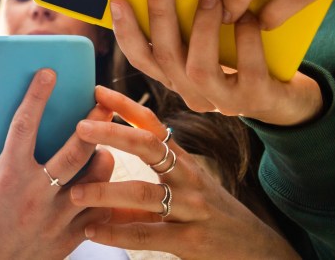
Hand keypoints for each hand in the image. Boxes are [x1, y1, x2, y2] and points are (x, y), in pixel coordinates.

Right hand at [0, 69, 114, 259]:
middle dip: (92, 121)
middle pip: (74, 149)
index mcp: (9, 174)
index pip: (24, 124)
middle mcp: (37, 192)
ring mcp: (59, 215)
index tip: (48, 72)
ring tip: (101, 144)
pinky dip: (104, 190)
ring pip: (96, 176)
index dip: (37, 95)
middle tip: (102, 100)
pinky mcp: (73, 234)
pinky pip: (100, 206)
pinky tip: (102, 180)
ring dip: (102, 156)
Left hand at [71, 86, 299, 258]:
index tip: (97, 91)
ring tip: (75, 193)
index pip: (153, 126)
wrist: (259, 252)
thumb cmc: (212, 217)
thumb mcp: (184, 193)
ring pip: (143, 193)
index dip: (126, 106)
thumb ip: (143, 188)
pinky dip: (117, 233)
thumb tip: (95, 183)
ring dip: (105, 192)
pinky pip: (148, 234)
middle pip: (149, 147)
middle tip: (79, 128)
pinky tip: (92, 231)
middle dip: (113, 133)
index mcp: (184, 162)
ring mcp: (192, 208)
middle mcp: (189, 178)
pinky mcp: (192, 241)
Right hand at [111, 0, 323, 125]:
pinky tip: (248, 16)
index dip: (126, 30)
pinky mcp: (255, 99)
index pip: (140, 57)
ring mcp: (223, 101)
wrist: (288, 95)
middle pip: (164, 56)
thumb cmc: (243, 57)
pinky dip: (245, 38)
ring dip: (201, 28)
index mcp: (176, 77)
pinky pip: (246, 68)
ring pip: (198, 68)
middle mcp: (193, 93)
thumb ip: (188, 23)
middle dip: (160, 15)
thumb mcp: (211, 42)